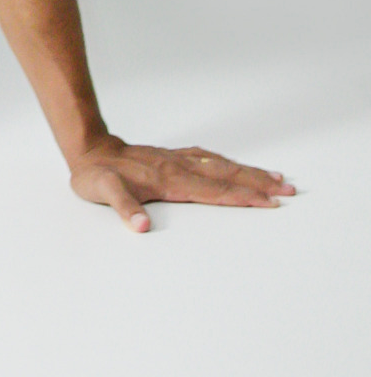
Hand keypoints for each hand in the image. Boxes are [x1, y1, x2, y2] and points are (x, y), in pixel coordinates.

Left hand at [68, 136, 293, 231]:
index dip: (241, 197)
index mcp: (168, 180)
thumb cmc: (96, 175)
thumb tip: (141, 226)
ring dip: (249, 171)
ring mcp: (177, 160)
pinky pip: (208, 158)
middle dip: (258, 183)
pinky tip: (238, 167)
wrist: (89, 150)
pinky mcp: (173, 157)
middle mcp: (178, 167)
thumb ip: (123, 208)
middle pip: (225, 175)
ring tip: (276, 177)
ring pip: (221, 165)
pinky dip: (228, 163)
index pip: (213, 191)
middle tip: (288, 190)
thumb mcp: (102, 191)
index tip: (268, 202)